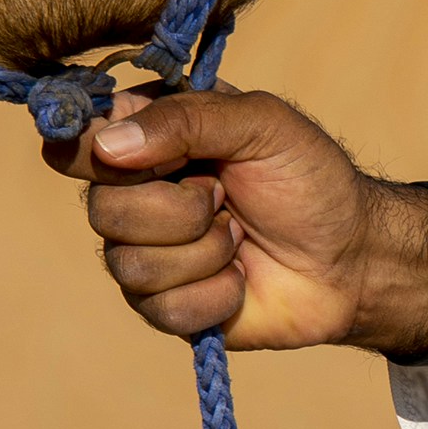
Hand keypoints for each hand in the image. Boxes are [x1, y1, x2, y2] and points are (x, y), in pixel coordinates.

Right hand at [48, 87, 427, 366]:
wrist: (352, 257)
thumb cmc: (309, 180)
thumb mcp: (261, 124)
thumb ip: (186, 119)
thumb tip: (108, 144)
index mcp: (147, 137)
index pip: (75, 141)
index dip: (96, 152)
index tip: (146, 157)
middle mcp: (134, 194)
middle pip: (102, 209)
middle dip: (179, 207)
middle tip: (226, 195)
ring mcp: (145, 253)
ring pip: (128, 264)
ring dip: (204, 251)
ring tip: (240, 236)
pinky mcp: (164, 307)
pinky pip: (160, 309)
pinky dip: (215, 293)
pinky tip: (240, 278)